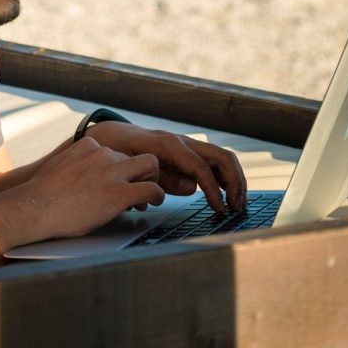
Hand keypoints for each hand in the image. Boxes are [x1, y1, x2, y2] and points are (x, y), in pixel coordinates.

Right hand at [6, 137, 165, 242]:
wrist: (36, 208)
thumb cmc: (42, 195)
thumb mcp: (59, 166)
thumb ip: (76, 163)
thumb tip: (81, 174)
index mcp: (88, 146)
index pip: (115, 150)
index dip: (119, 167)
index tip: (117, 180)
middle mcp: (103, 154)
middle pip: (137, 155)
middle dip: (141, 170)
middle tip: (139, 185)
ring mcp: (113, 173)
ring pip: (150, 166)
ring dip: (152, 179)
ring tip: (150, 194)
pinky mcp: (120, 193)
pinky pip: (152, 189)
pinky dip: (157, 196)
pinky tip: (153, 202)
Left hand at [85, 122, 246, 211]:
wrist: (109, 137)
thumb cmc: (117, 152)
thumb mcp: (133, 168)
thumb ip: (162, 179)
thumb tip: (192, 188)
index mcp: (168, 145)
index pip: (201, 168)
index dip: (213, 191)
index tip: (219, 209)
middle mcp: (181, 141)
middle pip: (221, 157)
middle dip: (235, 182)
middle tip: (238, 206)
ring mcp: (185, 144)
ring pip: (221, 157)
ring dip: (234, 179)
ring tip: (237, 202)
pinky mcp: (185, 151)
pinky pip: (212, 160)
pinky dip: (223, 176)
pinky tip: (225, 193)